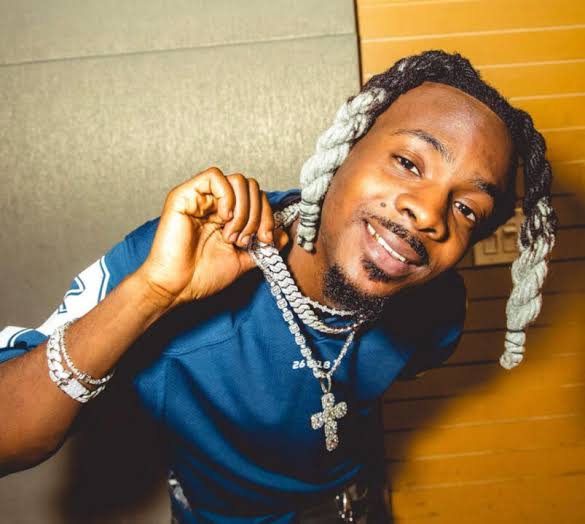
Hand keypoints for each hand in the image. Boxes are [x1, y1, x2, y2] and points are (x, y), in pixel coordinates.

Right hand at [136, 167, 287, 308]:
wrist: (177, 287)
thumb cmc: (203, 276)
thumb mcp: (243, 260)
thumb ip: (263, 245)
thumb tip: (283, 234)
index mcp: (229, 217)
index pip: (258, 199)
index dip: (267, 216)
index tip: (264, 240)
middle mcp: (216, 204)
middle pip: (251, 187)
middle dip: (257, 214)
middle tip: (244, 239)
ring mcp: (201, 198)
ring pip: (237, 180)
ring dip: (243, 209)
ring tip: (231, 234)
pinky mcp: (185, 194)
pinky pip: (215, 176)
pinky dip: (227, 196)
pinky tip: (223, 218)